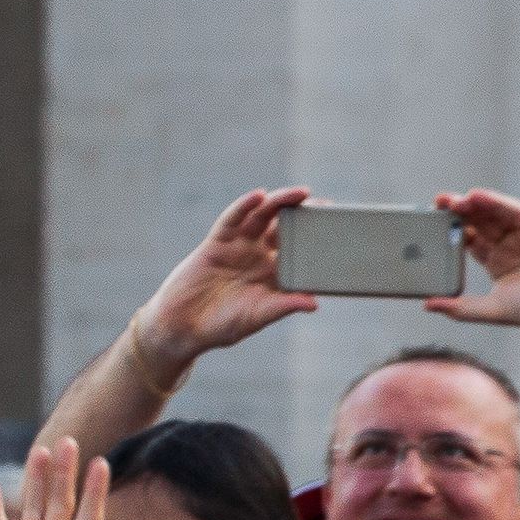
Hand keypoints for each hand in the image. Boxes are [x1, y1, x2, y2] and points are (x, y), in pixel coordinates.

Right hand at [130, 187, 318, 371]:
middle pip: (285, 227)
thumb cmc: (221, 326)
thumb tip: (315, 303)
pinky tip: (258, 195)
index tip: (338, 229)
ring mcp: (238, 247)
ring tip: (300, 193)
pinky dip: (244, 205)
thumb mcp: (257, 317)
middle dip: (304, 214)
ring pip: (262, 217)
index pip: (301, 251)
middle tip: (324, 205)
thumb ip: (283, 306)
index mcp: (274, 275)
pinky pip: (232, 220)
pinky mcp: (216, 242)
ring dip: (280, 202)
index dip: (318, 238)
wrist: (181, 326)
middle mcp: (259, 256)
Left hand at [429, 189, 519, 355]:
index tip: (430, 224)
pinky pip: (517, 211)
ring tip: (455, 199)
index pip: (469, 241)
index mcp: (497, 262)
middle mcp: (511, 245)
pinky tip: (479, 197)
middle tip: (437, 203)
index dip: (451, 232)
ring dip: (475, 205)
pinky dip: (498, 203)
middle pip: (480, 223)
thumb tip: (427, 305)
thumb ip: (461, 307)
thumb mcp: (494, 308)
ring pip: (496, 214)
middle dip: (459, 213)